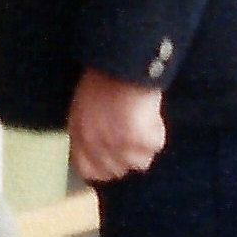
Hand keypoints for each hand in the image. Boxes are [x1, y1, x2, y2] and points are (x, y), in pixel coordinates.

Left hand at [68, 68, 166, 183]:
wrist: (123, 64)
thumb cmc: (104, 76)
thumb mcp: (84, 104)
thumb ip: (89, 129)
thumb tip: (101, 145)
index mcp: (79, 135)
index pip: (87, 170)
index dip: (103, 168)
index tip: (114, 158)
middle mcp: (96, 145)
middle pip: (115, 171)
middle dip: (126, 157)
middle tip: (133, 136)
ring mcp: (118, 145)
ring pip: (139, 162)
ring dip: (144, 145)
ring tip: (142, 119)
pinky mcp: (140, 140)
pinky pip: (155, 145)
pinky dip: (157, 130)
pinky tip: (150, 113)